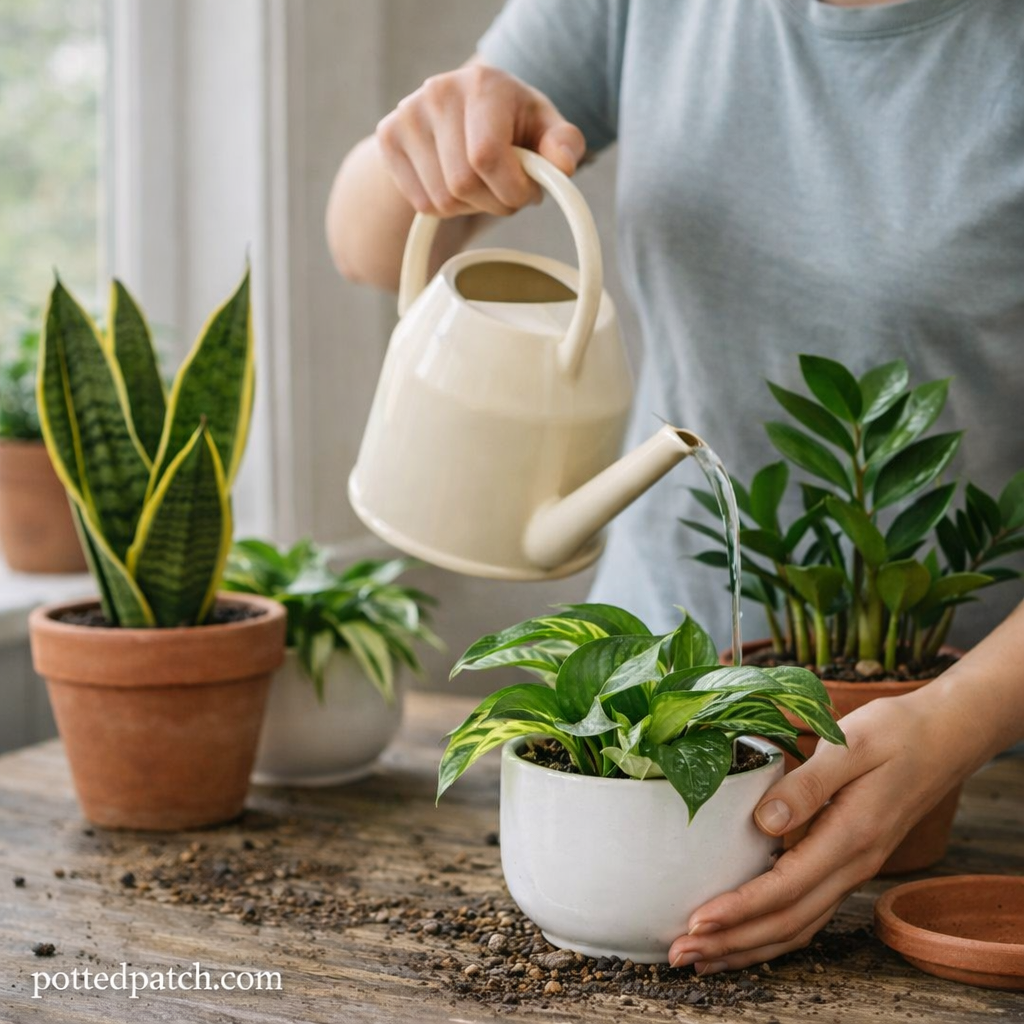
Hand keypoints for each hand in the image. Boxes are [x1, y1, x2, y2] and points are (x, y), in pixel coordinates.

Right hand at [375, 63, 585, 217]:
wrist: (463, 111)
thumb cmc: (513, 123)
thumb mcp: (545, 127)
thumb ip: (564, 144)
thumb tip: (564, 165)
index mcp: (482, 84)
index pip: (486, 156)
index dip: (510, 190)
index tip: (527, 193)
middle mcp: (438, 92)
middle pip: (462, 184)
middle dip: (494, 202)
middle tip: (507, 192)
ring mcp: (407, 115)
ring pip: (442, 200)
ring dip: (471, 207)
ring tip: (483, 184)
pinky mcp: (388, 139)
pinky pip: (421, 203)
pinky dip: (446, 208)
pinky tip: (456, 183)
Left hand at [667, 693, 969, 972]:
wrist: (944, 738)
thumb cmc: (896, 733)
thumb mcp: (851, 745)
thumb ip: (808, 784)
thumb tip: (765, 821)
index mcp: (851, 837)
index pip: (786, 889)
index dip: (740, 910)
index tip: (699, 922)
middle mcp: (853, 865)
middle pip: (787, 922)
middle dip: (733, 942)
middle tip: (681, 954)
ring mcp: (852, 869)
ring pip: (798, 926)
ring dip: (749, 946)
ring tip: (702, 957)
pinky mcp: (847, 862)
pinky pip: (808, 912)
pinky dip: (772, 932)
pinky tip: (744, 936)